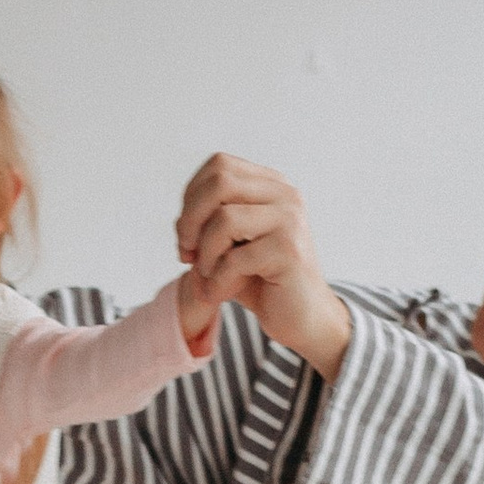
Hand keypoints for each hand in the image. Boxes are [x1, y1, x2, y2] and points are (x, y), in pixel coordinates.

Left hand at [176, 153, 350, 376]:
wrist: (301, 318)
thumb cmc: (261, 281)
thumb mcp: (229, 245)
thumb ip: (206, 223)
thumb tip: (182, 224)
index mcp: (271, 185)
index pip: (218, 165)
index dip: (191, 198)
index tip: (186, 236)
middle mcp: (285, 195)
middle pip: (219, 182)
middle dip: (190, 221)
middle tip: (187, 254)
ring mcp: (290, 220)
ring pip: (223, 220)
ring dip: (204, 254)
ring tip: (208, 277)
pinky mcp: (289, 252)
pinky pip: (234, 259)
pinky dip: (216, 282)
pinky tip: (219, 295)